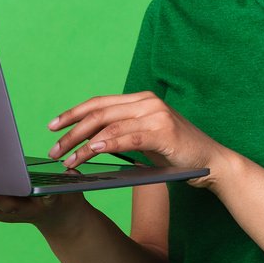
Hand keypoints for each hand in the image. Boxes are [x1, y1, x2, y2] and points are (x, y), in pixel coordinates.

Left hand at [46, 90, 231, 188]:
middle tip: (53, 149)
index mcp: (141, 99)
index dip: (73, 113)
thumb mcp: (145, 139)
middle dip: (72, 131)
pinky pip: (128, 136)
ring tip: (67, 159)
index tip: (52, 126)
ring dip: (84, 143)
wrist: (211, 163)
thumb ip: (121, 133)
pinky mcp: (164, 132)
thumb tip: (88, 140)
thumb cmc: (176, 154)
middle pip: (100, 112)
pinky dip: (107, 143)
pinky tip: (91, 151)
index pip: (99, 102)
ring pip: (110, 125)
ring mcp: (157, 115)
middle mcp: (148, 101)